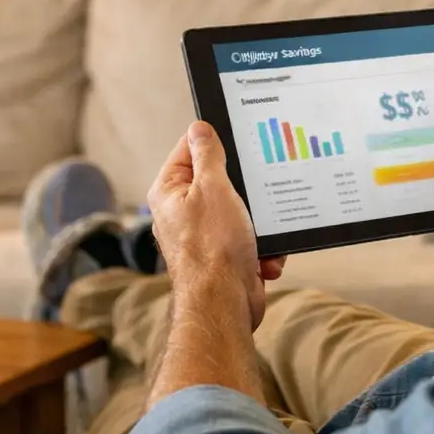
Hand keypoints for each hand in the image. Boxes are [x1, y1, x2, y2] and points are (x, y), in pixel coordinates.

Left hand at [147, 122, 285, 328]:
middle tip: (257, 188)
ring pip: (241, 211)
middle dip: (245, 189)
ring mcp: (204, 235)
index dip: (213, 142)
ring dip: (259, 222)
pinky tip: (263, 259)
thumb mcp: (212, 187)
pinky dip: (262, 248)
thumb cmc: (213, 248)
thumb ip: (207, 154)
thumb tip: (200, 127)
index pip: (189, 149)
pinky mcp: (224, 256)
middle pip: (219, 180)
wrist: (225, 305)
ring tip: (259, 233)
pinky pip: (250, 238)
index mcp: (170, 191)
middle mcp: (182, 212)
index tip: (238, 138)